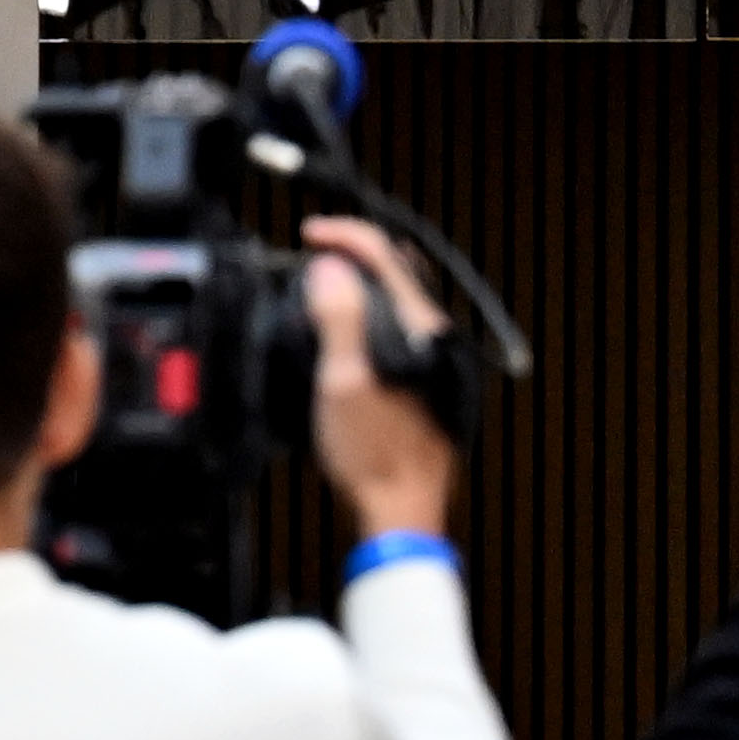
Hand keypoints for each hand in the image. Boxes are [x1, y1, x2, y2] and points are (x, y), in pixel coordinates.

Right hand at [299, 214, 454, 546]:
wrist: (402, 505)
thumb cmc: (375, 453)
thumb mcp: (343, 381)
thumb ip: (339, 318)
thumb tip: (329, 267)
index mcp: (416, 327)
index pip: (382, 254)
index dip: (343, 234)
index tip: (308, 235)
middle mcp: (430, 335)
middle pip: (393, 269)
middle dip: (351, 251)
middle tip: (310, 253)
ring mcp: (428, 356)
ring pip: (394, 296)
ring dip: (357, 282)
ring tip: (318, 284)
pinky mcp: (421, 376)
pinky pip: (392, 324)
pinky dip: (365, 310)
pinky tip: (340, 328)